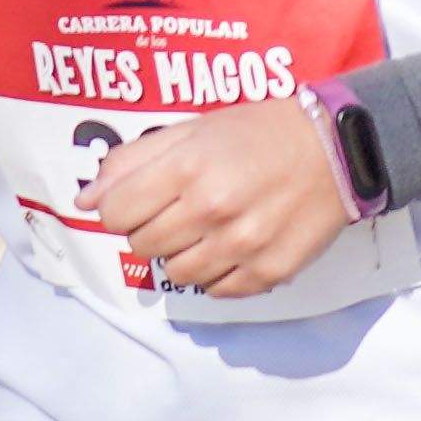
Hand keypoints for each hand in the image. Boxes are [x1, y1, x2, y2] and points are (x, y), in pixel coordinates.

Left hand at [86, 96, 357, 301]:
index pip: (114, 214)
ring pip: (176, 273)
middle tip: (180, 209)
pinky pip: (217, 290)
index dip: (121, 208)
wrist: (335, 150)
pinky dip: (217, 273)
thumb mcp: (192, 129)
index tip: (142, 199)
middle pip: (142, 246)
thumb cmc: (258, 133)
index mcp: (187, 169)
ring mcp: (241, 247)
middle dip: (151, 228)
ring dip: (182, 253)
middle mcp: (211, 211)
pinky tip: (233, 245)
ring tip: (207, 228)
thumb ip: (133, 161)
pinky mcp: (267, 273)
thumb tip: (86, 200)